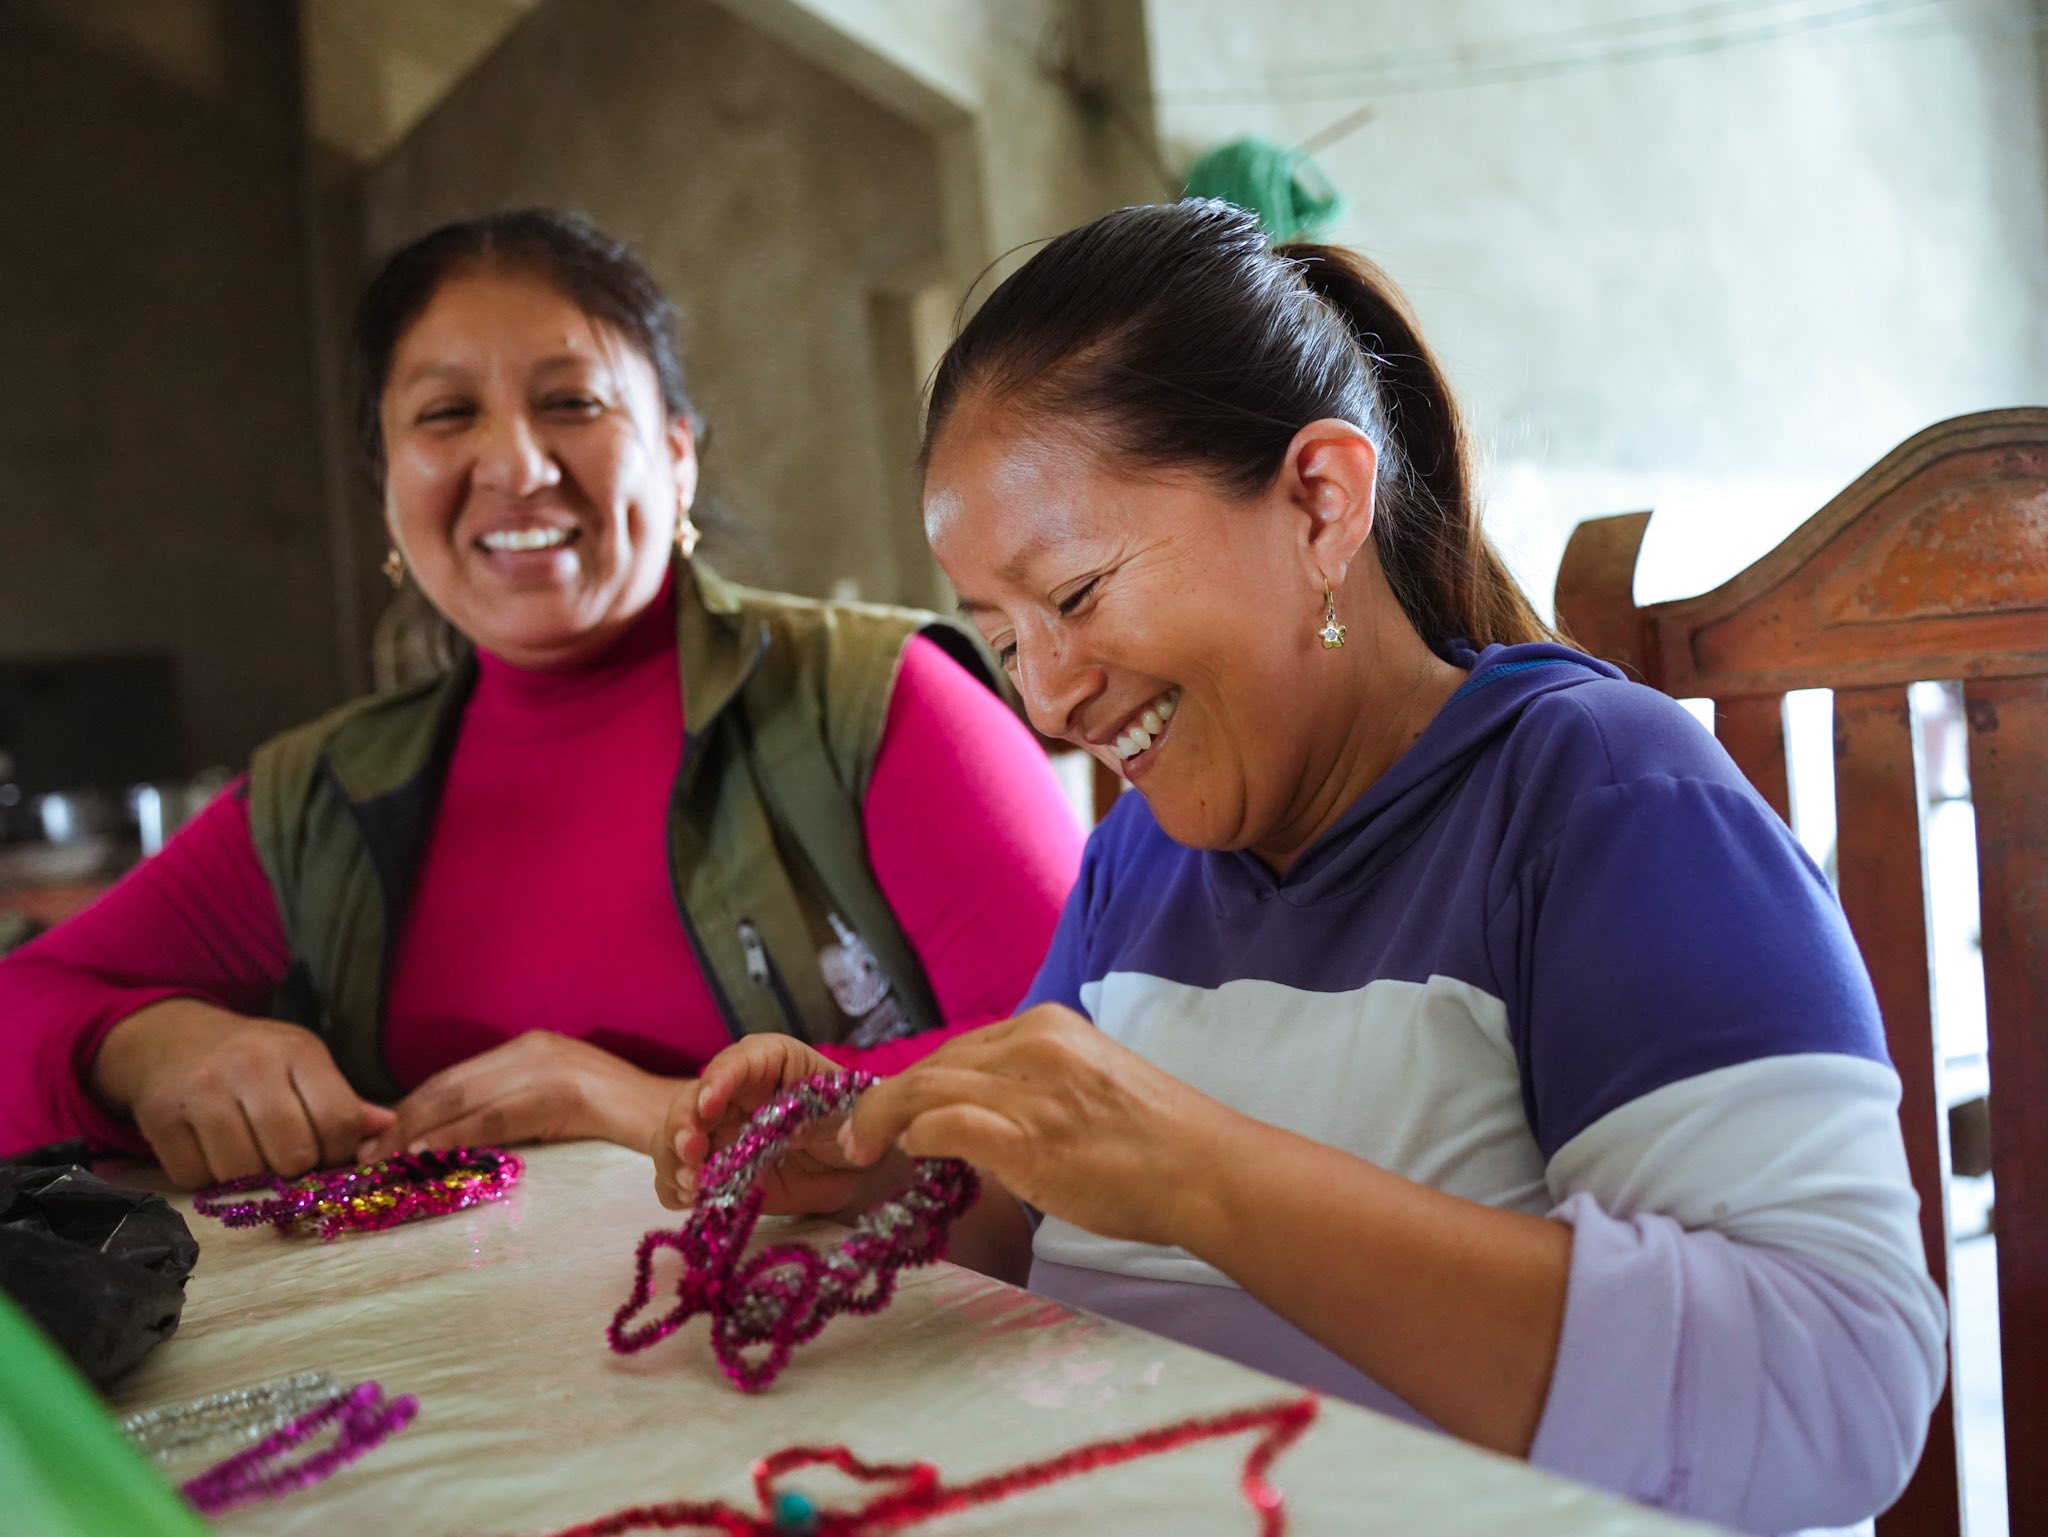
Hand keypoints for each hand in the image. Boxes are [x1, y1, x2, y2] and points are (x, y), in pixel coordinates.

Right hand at [93, 999, 396, 1188]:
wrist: (170, 1039)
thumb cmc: (253, 1058)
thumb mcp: (303, 1064)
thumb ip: (344, 1101)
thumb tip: (387, 1130)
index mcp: (297, 1050)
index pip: (339, 1120)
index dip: (340, 1151)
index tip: (329, 1153)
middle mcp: (249, 1066)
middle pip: (293, 1154)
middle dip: (296, 1169)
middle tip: (286, 1160)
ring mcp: (201, 1091)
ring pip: (244, 1173)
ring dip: (250, 1179)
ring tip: (250, 1155)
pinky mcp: (159, 1118)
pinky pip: (196, 1178)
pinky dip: (207, 1179)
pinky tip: (211, 1153)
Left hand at [358, 1030, 673, 1160]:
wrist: (677, 1114)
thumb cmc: (621, 1119)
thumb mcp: (555, 1109)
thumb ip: (514, 1112)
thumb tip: (456, 1142)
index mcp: (530, 1047)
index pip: (453, 1077)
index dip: (410, 1109)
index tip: (379, 1141)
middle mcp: (533, 1049)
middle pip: (450, 1085)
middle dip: (403, 1123)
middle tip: (368, 1158)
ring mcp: (548, 1067)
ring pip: (465, 1099)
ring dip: (419, 1134)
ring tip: (386, 1163)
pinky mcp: (563, 1092)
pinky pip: (497, 1117)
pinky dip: (457, 1137)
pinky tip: (428, 1155)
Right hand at [654, 1034, 865, 1214]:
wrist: (844, 1163)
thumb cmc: (848, 1125)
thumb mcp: (856, 1114)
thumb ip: (839, 1116)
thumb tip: (798, 1132)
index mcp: (771, 1062)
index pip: (740, 1059)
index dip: (721, 1078)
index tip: (710, 1104)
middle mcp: (734, 1091)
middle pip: (694, 1097)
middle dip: (685, 1122)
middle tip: (692, 1150)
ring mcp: (715, 1130)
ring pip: (674, 1135)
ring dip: (674, 1158)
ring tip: (693, 1182)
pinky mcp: (708, 1167)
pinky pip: (675, 1176)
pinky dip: (676, 1187)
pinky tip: (692, 1197)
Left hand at [839, 1003, 1225, 1249]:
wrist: (1207, 1171)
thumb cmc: (1160, 1144)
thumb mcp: (1094, 1085)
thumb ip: (1040, 1088)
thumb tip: (988, 1119)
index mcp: (1052, 1026)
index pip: (963, 1048)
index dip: (921, 1081)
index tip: (898, 1110)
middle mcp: (1034, 1044)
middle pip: (935, 1063)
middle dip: (888, 1098)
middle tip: (859, 1132)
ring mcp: (1028, 1089)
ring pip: (924, 1086)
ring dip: (880, 1118)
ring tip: (859, 1146)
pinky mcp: (1023, 1136)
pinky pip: (942, 1123)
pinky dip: (912, 1134)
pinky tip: (905, 1153)